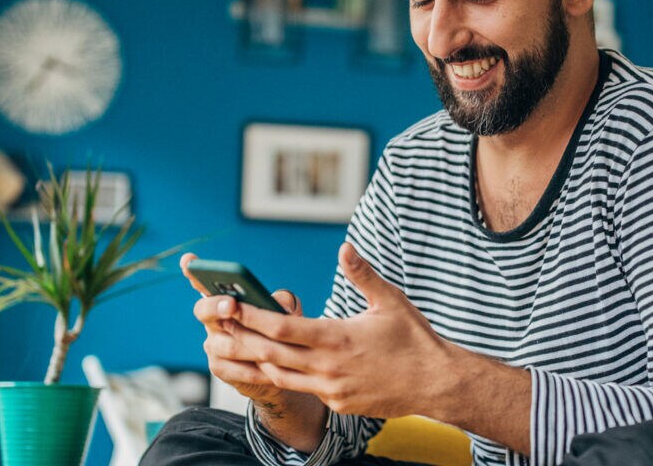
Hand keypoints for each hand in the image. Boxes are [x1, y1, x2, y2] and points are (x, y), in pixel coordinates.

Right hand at [181, 253, 303, 406]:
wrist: (284, 367)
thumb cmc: (281, 332)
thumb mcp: (287, 313)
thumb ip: (283, 303)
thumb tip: (279, 301)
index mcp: (225, 300)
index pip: (204, 282)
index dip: (193, 271)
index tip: (188, 260)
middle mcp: (213, 320)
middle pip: (203, 310)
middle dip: (216, 306)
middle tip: (231, 304)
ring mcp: (213, 344)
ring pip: (223, 343)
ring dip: (247, 344)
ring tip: (267, 345)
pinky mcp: (219, 368)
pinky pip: (233, 368)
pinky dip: (253, 369)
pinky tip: (269, 370)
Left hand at [227, 243, 457, 418]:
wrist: (437, 384)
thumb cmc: (415, 339)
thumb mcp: (391, 301)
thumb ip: (363, 275)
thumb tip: (345, 248)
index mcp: (337, 338)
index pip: (282, 328)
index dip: (252, 316)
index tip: (230, 304)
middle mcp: (328, 367)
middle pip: (270, 354)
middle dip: (240, 339)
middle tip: (214, 326)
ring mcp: (331, 389)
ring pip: (280, 375)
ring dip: (253, 361)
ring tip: (230, 345)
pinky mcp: (338, 403)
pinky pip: (301, 389)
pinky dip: (282, 375)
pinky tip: (270, 364)